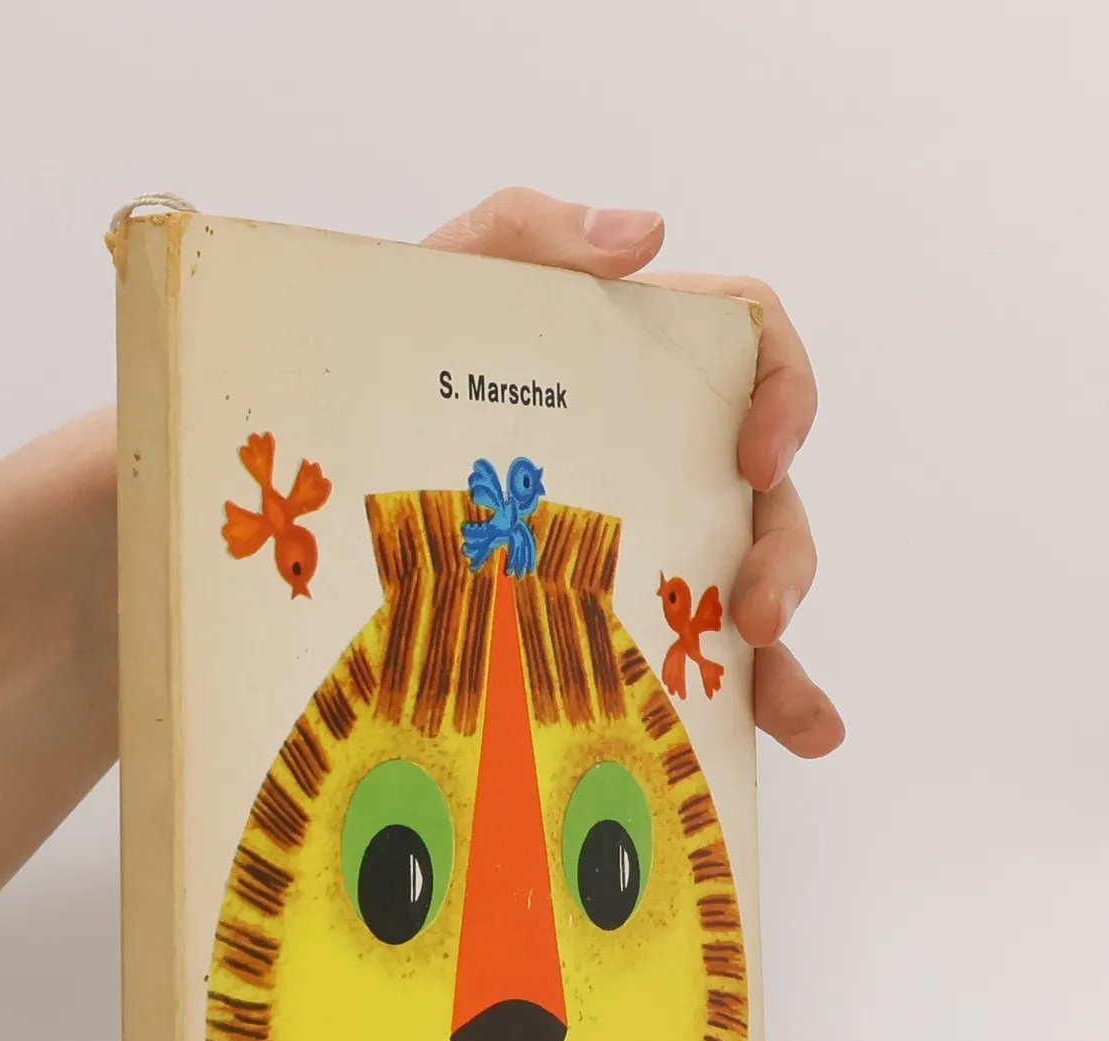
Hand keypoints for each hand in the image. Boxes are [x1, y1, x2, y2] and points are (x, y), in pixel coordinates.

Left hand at [423, 188, 841, 757]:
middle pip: (769, 498)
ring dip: (787, 658)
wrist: (316, 456)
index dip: (784, 396)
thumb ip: (529, 232)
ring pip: (748, 596)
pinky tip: (782, 741)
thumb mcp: (445, 277)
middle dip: (785, 558)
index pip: (754, 353)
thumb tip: (649, 235)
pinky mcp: (613, 620)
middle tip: (756, 615)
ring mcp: (645, 545)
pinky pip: (692, 667)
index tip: (755, 456)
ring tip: (792, 714)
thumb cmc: (391, 357)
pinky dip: (752, 703)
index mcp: (645, 365)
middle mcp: (665, 457)